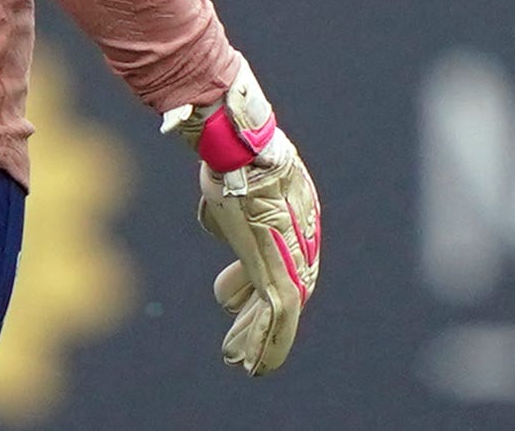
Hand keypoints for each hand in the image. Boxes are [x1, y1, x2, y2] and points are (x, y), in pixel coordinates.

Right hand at [162, 55, 321, 375]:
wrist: (242, 148)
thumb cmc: (229, 154)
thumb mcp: (226, 182)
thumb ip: (224, 203)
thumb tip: (214, 218)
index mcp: (293, 215)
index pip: (282, 258)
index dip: (256, 283)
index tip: (232, 298)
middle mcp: (299, 240)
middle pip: (282, 288)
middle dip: (258, 317)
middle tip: (240, 343)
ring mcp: (290, 258)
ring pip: (278, 312)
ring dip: (258, 339)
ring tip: (240, 363)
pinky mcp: (278, 274)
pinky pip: (274, 320)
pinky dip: (263, 344)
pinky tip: (250, 365)